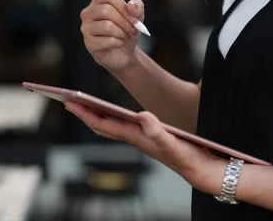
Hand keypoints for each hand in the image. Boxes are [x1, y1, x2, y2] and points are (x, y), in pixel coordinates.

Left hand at [64, 101, 227, 194]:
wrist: (205, 172)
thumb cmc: (191, 159)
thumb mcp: (176, 145)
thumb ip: (159, 133)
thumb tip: (142, 117)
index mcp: (138, 138)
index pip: (105, 124)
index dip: (86, 113)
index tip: (70, 102)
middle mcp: (137, 139)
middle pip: (103, 125)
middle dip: (85, 112)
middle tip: (68, 99)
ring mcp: (143, 139)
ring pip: (112, 126)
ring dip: (96, 115)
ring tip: (83, 104)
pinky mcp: (151, 138)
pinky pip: (124, 127)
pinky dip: (113, 118)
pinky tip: (114, 114)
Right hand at [80, 0, 144, 72]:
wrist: (125, 52)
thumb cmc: (127, 31)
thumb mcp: (137, 17)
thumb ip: (137, 7)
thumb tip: (131, 5)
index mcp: (99, 2)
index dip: (124, 6)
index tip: (134, 17)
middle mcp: (88, 13)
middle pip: (106, 10)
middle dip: (124, 22)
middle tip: (132, 29)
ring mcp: (86, 28)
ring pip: (107, 26)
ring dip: (122, 33)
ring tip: (124, 36)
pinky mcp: (89, 43)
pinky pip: (108, 41)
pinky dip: (118, 43)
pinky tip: (118, 43)